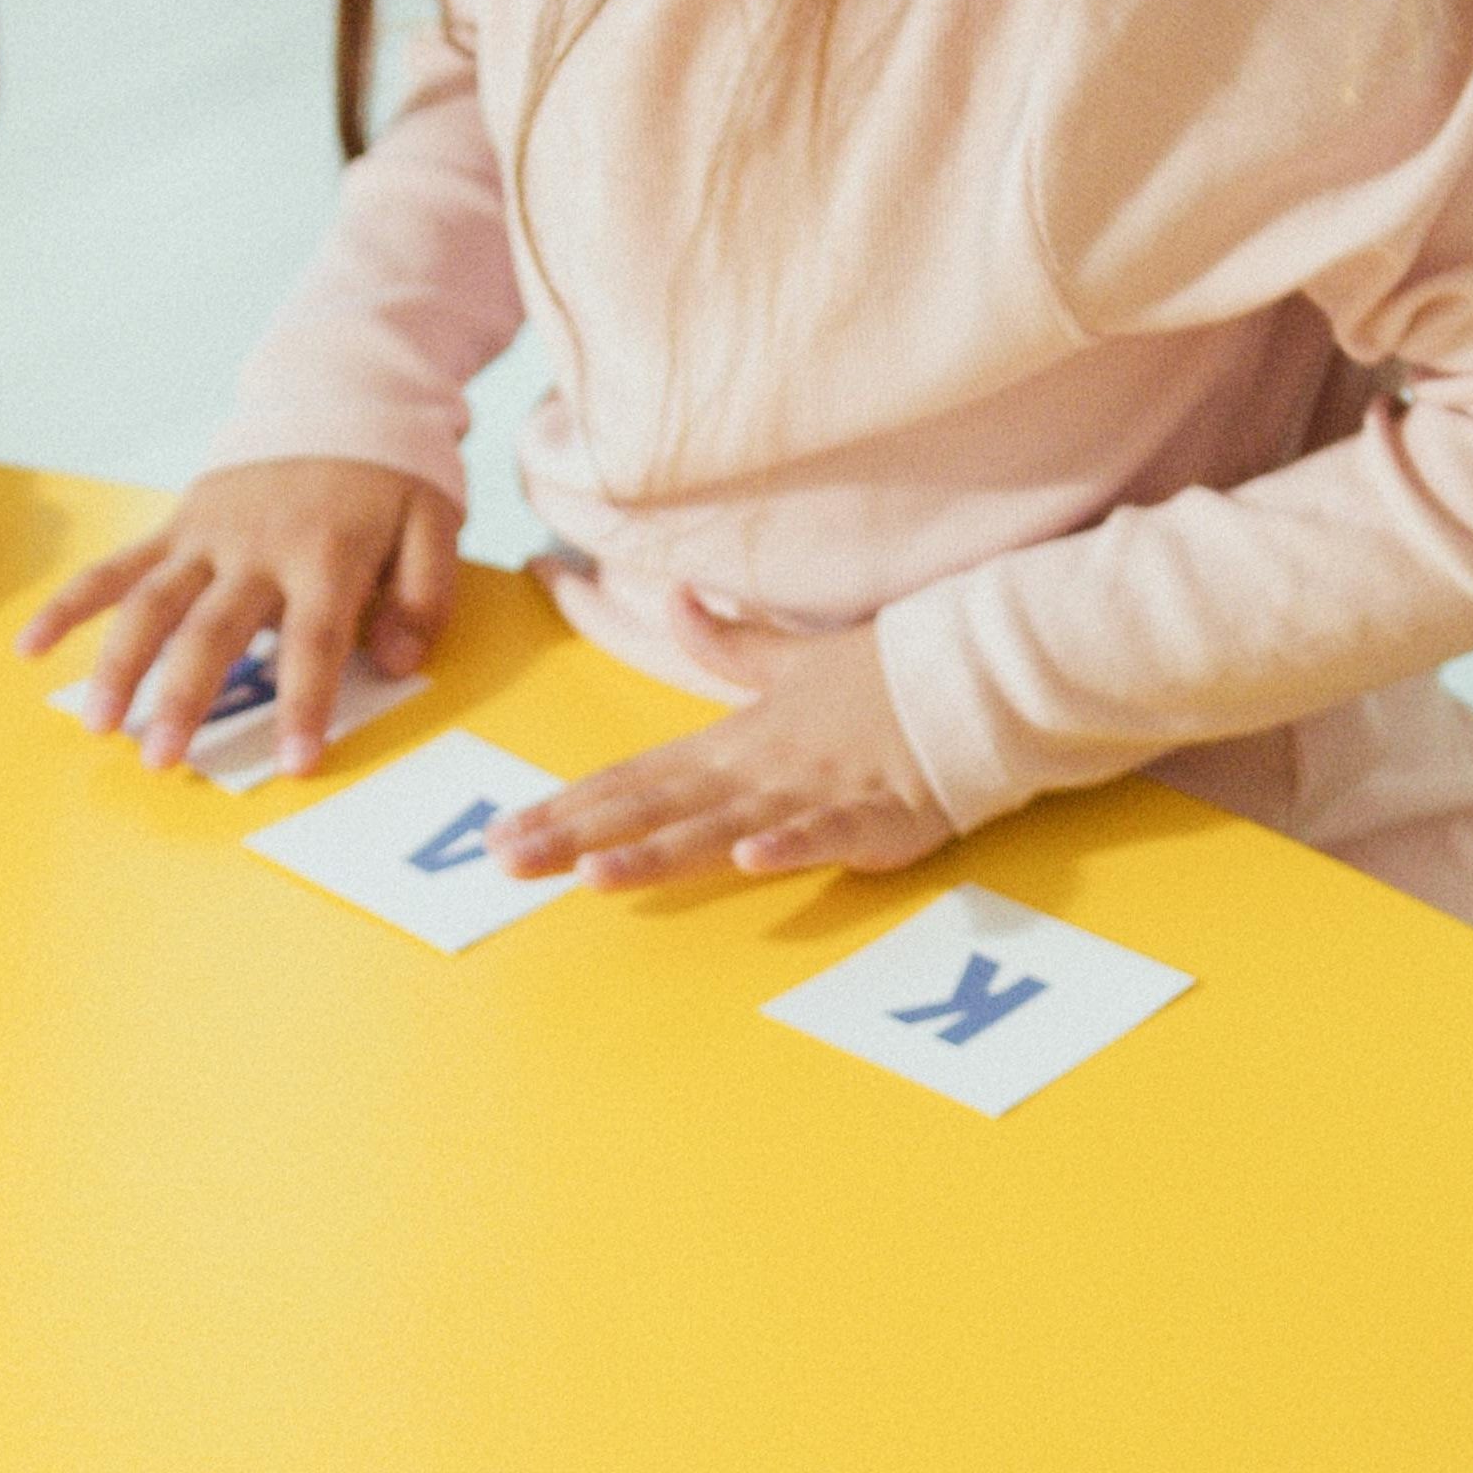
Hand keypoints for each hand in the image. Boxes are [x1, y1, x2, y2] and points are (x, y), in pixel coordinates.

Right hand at [17, 457, 459, 772]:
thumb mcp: (436, 522)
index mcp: (326, 553)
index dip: (302, 705)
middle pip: (211, 630)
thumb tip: (393, 661)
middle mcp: (256, 547)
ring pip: (149, 603)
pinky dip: (70, 605)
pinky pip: (116, 567)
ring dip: (118, 665)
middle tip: (161, 761)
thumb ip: (423, 595)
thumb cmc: (390, 476)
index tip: (292, 765)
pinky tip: (31, 648)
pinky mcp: (177, 525)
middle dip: (183, 698)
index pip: (313, 642)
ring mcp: (207, 536)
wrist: (338, 393)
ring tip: (98, 725)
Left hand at [489, 626, 946, 886]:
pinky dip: (792, 846)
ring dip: (660, 851)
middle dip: (578, 835)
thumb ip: (728, 644)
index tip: (503, 831)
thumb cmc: (882, 678)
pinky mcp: (875, 816)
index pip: (633, 778)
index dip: (567, 805)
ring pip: (723, 826)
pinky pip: (828, 832)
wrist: (970, 675)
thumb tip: (674, 597)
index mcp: (733, 741)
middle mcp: (757, 769)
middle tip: (507, 863)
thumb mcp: (793, 660)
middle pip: (654, 807)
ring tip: (596, 875)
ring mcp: (812, 793)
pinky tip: (753, 861)